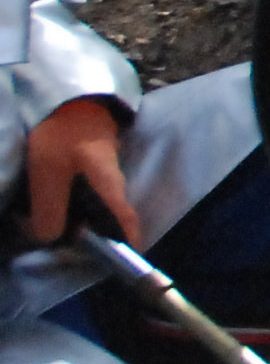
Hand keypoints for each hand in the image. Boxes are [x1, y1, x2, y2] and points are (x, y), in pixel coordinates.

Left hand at [23, 94, 134, 244]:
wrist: (69, 100)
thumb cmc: (63, 137)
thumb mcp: (48, 176)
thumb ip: (49, 212)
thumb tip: (49, 239)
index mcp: (110, 190)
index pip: (128, 224)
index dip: (126, 246)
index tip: (118, 263)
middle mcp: (113, 186)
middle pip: (108, 222)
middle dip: (89, 239)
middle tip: (62, 251)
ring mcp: (104, 176)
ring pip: (95, 210)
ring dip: (76, 223)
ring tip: (49, 232)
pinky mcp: (91, 168)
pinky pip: (85, 197)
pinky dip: (71, 209)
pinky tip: (51, 210)